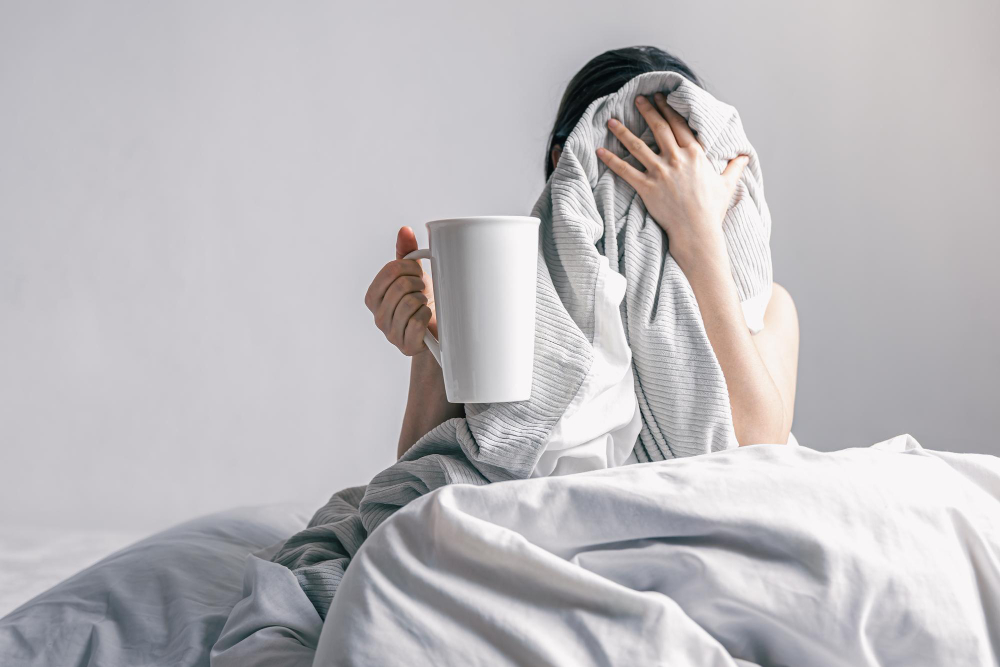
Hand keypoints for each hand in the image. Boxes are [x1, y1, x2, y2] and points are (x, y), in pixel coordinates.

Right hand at [364, 226, 436, 355]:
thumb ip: (405, 253)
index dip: (410, 267)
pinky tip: (426, 316)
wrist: (437, 331)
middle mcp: (377, 316)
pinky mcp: (406, 346)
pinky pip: (418, 322)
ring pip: (410, 303)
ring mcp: (390, 333)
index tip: (417, 273)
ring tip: (424, 303)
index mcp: (373, 297)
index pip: (390, 271)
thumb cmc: (423, 302)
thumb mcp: (413, 275)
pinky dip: (427, 315)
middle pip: (401, 286)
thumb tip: (405, 229)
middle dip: (419, 283)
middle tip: (423, 289)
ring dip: (424, 300)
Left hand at [596, 92, 748, 270]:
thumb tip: (745, 157)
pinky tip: (600, 151)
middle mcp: (676, 159)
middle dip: (647, 110)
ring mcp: (660, 172)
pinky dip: (611, 160)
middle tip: (638, 99)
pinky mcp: (647, 187)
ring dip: (623, 131)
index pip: (679, 125)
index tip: (661, 98)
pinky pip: (625, 170)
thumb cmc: (712, 210)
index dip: (668, 109)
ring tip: (612, 121)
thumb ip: (734, 167)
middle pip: (659, 128)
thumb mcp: (726, 185)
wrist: (697, 231)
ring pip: (638, 146)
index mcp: (695, 154)